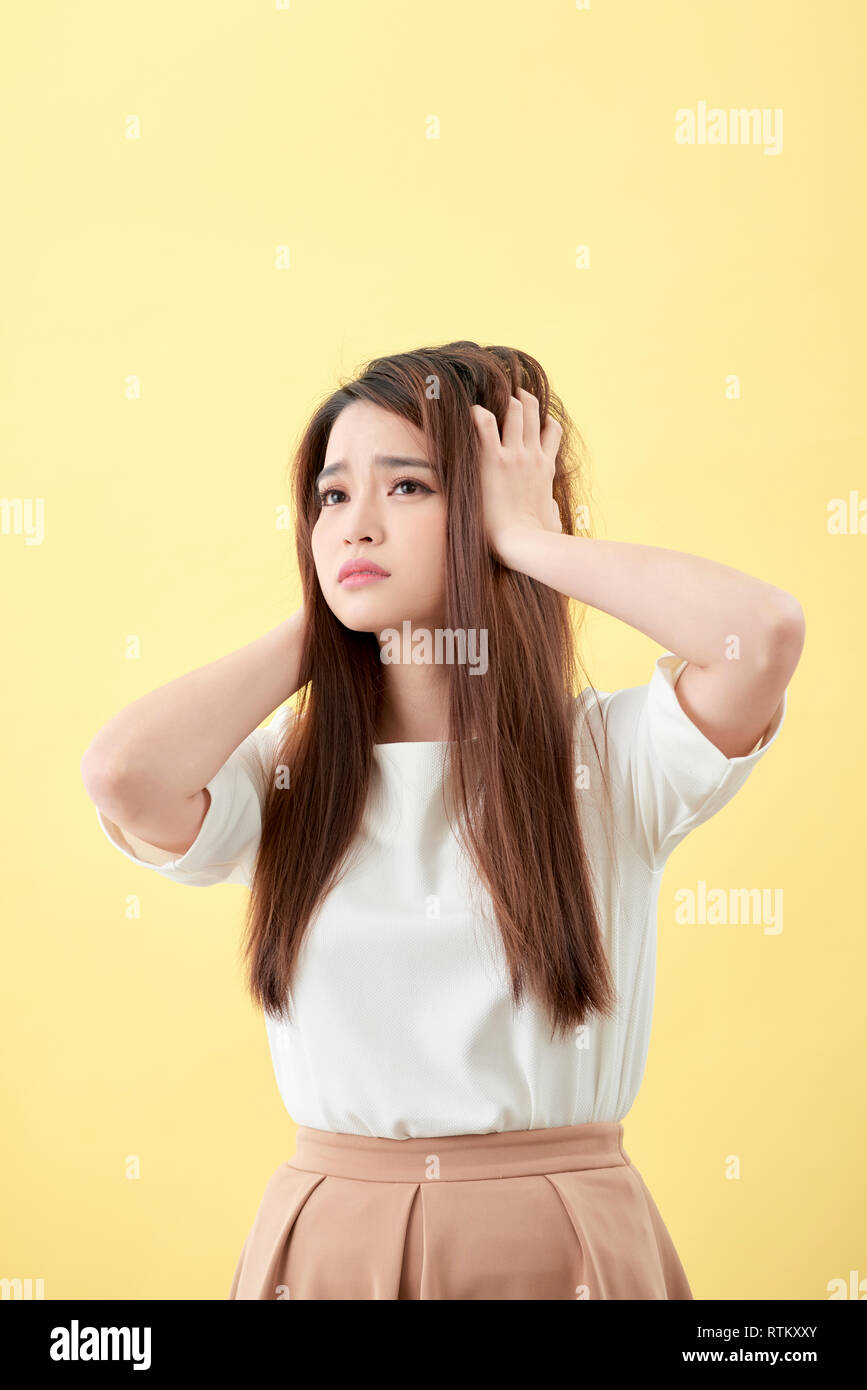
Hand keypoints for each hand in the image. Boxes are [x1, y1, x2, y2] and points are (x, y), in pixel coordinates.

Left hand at [470, 387, 562, 561]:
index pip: (552, 431)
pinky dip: (479, 413)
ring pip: (514, 409)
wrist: (525, 544)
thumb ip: (551, 508)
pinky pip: (486, 423)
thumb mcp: (552, 518)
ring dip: (503, 400)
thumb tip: (551, 509)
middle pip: (532, 412)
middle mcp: (532, 455)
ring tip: (489, 395)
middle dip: (522, 398)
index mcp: (545, 468)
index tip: (533, 415)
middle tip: (509, 392)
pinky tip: (471, 412)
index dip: (544, 419)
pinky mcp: (493, 460)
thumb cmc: (538, 539)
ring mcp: (514, 455)